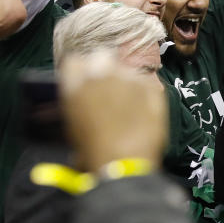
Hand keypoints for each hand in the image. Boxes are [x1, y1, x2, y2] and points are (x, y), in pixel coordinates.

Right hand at [59, 51, 167, 171]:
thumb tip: (82, 102)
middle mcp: (103, 72)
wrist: (123, 164)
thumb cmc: (90, 151)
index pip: (75, 62)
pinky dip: (144, 94)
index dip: (80, 73)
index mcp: (77, 80)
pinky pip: (146, 84)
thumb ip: (75, 104)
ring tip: (127, 105)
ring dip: (125, 82)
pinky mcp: (152, 87)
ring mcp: (130, 77)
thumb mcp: (71, 127)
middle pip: (102, 58)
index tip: (84, 85)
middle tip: (106, 92)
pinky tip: (143, 111)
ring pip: (126, 71)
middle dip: (104, 71)